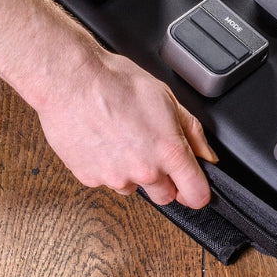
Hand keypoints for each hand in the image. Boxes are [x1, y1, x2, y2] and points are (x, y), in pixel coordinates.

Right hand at [32, 49, 217, 208]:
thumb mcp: (165, 96)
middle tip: (150, 149)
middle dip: (163, 179)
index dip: (198, 191)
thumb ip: (191, 131)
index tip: (193, 186)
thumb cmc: (114, 81)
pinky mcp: (89, 178)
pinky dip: (105, 166)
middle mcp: (144, 170)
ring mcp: (115, 177)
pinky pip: (104, 180)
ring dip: (131, 172)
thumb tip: (206, 154)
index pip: (196, 195)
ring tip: (120, 138)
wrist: (70, 81)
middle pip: (165, 196)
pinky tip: (101, 140)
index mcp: (168, 151)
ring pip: (132, 187)